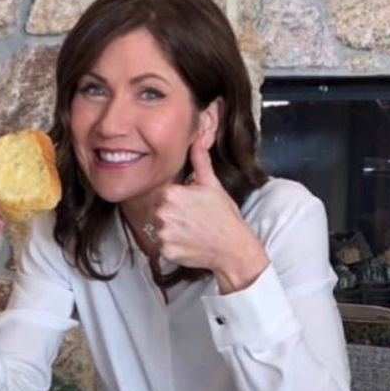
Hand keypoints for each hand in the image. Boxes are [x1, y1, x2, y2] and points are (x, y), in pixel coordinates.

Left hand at [152, 136, 269, 292]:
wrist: (233, 247)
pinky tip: (188, 244)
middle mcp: (162, 213)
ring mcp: (163, 234)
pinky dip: (172, 247)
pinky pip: (161, 247)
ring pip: (157, 230)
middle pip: (156, 212)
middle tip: (191, 221)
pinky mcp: (165, 252)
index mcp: (171, 193)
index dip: (174, 201)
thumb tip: (198, 138)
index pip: (161, 195)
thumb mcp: (212, 184)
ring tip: (190, 232)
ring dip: (169, 232)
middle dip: (170, 216)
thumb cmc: (224, 215)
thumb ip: (200, 161)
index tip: (188, 207)